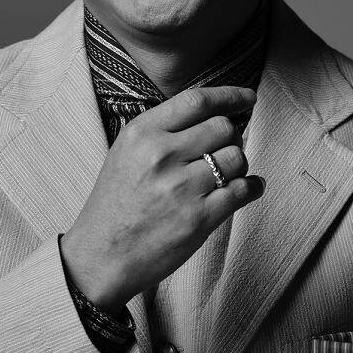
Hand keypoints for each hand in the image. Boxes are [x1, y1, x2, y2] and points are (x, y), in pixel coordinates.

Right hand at [60, 84, 263, 312]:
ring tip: (223, 176)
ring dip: (237, 165)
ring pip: (237, 157)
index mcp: (141, 133)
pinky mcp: (199, 218)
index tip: (247, 98)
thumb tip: (215, 115)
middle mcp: (161, 155)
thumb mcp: (126, 153)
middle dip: (231, 137)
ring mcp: (182, 187)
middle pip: (223, 127)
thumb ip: (163, 131)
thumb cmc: (116, 204)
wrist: (100, 256)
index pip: (196, 100)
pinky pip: (244, 189)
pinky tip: (246, 189)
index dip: (229, 96)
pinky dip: (251, 187)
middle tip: (223, 150)